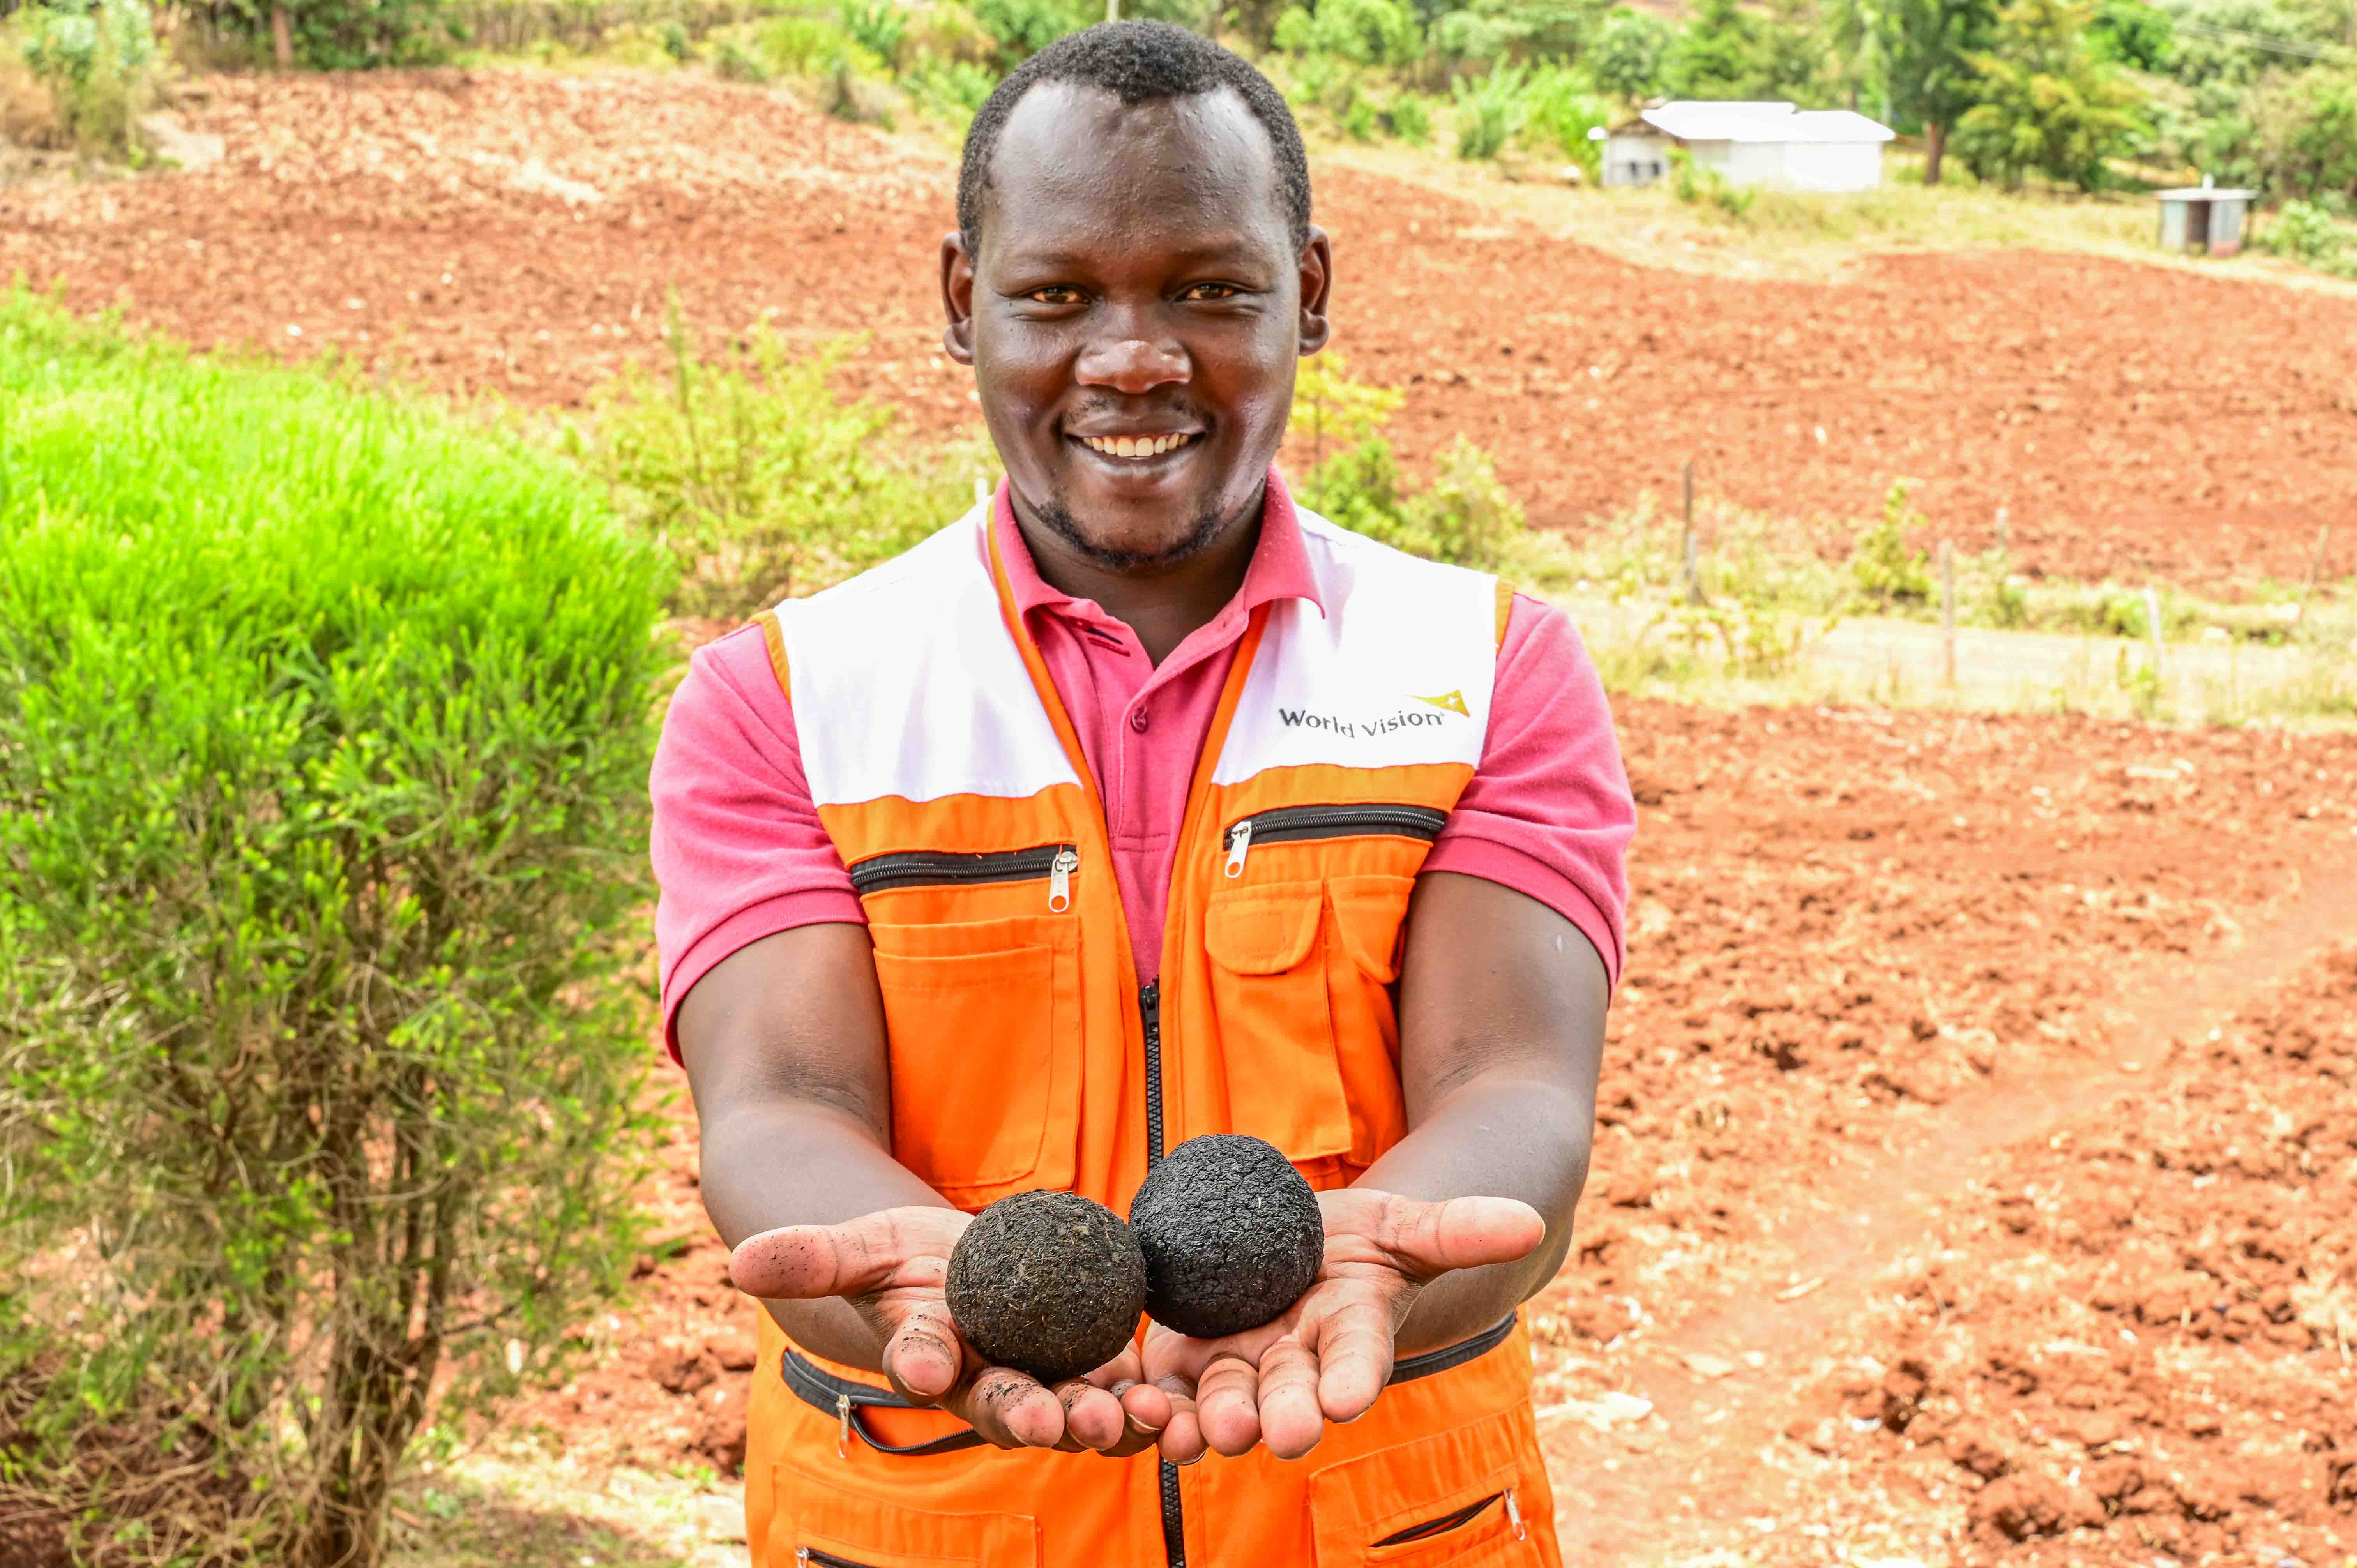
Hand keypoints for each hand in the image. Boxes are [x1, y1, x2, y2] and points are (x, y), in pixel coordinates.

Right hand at [729, 1207, 1174, 1455]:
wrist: (960, 1267)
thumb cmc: (902, 1261)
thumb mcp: (862, 1246)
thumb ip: (812, 1256)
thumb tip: (742, 1262)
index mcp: (927, 1355)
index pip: (919, 1361)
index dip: (921, 1360)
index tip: (925, 1362)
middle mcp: (985, 1382)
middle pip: (1007, 1405)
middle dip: (1030, 1414)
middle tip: (1053, 1419)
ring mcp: (1042, 1380)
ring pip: (1072, 1412)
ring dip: (1100, 1421)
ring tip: (1128, 1417)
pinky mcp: (1093, 1368)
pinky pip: (1121, 1395)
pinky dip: (1144, 1406)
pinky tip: (1169, 1407)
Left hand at [1140, 1189, 1544, 1461]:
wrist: (1293, 1246)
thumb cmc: (1360, 1242)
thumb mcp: (1404, 1226)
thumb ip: (1460, 1228)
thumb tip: (1532, 1222)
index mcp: (1349, 1338)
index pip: (1358, 1363)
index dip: (1353, 1379)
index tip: (1350, 1398)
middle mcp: (1293, 1368)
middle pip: (1286, 1399)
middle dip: (1279, 1417)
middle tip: (1274, 1431)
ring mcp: (1235, 1369)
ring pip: (1219, 1408)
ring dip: (1204, 1424)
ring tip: (1189, 1431)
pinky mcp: (1182, 1362)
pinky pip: (1163, 1394)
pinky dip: (1148, 1406)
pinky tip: (1135, 1407)